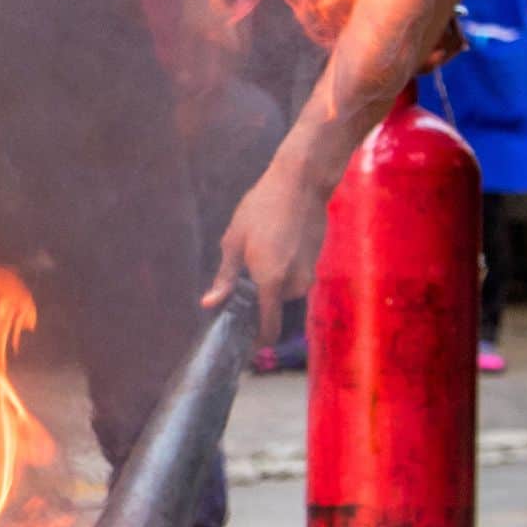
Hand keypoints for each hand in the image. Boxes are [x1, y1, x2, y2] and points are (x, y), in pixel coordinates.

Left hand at [203, 149, 330, 341]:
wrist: (303, 181)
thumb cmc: (262, 208)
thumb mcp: (234, 242)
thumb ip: (225, 277)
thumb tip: (209, 304)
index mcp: (271, 282)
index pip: (268, 327)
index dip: (256, 340)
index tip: (245, 345)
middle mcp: (295, 284)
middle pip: (274, 307)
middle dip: (259, 301)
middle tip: (241, 281)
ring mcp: (310, 272)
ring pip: (285, 291)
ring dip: (271, 284)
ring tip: (257, 255)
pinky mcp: (317, 260)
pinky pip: (295, 277)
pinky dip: (283, 271)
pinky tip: (274, 246)